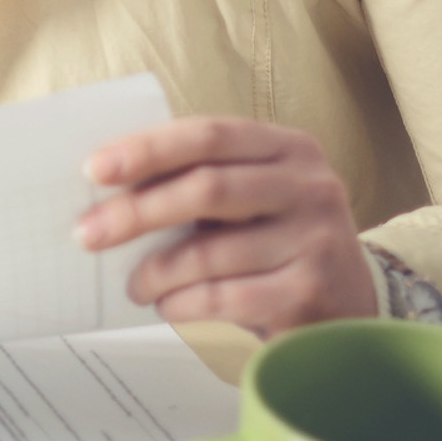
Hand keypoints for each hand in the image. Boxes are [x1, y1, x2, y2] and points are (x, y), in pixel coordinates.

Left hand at [77, 116, 376, 334]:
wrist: (353, 303)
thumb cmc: (278, 240)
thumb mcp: (253, 196)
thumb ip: (201, 181)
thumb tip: (109, 191)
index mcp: (288, 147)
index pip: (209, 134)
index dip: (148, 149)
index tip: (94, 169)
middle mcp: (310, 186)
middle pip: (207, 188)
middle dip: (137, 211)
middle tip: (88, 233)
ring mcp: (316, 240)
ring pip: (213, 251)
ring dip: (157, 270)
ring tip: (133, 284)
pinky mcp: (311, 293)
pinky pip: (227, 298)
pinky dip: (184, 303)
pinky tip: (168, 306)